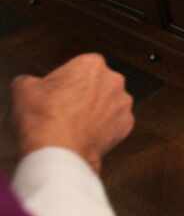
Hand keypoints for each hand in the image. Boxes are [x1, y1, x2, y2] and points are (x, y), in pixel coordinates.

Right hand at [11, 53, 134, 173]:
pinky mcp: (127, 124)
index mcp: (92, 64)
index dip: (65, 81)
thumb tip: (29, 84)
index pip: (79, 67)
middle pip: (97, 84)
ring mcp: (123, 102)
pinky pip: (114, 123)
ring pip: (108, 103)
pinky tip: (86, 135)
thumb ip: (30, 80)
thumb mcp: (24, 89)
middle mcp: (114, 80)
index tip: (54, 94)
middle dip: (84, 94)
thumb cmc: (43, 117)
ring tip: (75, 125)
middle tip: (64, 109)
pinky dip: (104, 128)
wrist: (59, 151)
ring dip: (96, 111)